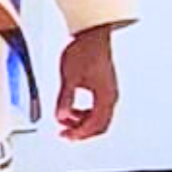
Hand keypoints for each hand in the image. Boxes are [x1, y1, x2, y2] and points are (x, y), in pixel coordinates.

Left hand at [56, 25, 119, 140]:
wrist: (91, 34)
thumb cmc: (83, 51)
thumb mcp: (69, 78)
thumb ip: (65, 99)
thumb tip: (61, 116)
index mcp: (106, 97)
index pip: (96, 125)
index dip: (80, 134)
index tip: (66, 137)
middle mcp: (110, 96)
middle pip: (100, 124)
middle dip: (81, 131)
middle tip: (65, 134)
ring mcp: (108, 90)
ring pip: (98, 116)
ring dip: (81, 121)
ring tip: (65, 121)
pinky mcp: (103, 84)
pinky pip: (96, 105)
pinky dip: (84, 111)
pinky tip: (71, 108)